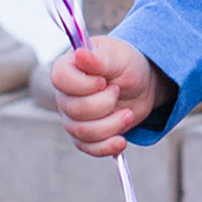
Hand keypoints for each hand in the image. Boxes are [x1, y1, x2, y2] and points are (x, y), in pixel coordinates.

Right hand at [49, 34, 158, 157]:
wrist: (141, 85)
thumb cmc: (126, 64)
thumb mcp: (118, 56)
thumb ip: (100, 58)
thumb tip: (80, 54)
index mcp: (68, 68)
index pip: (60, 79)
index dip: (84, 84)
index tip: (104, 81)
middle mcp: (65, 94)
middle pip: (74, 109)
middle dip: (105, 104)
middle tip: (119, 91)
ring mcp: (72, 117)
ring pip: (82, 131)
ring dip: (111, 125)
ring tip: (128, 114)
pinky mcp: (84, 135)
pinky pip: (88, 147)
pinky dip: (106, 146)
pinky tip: (121, 140)